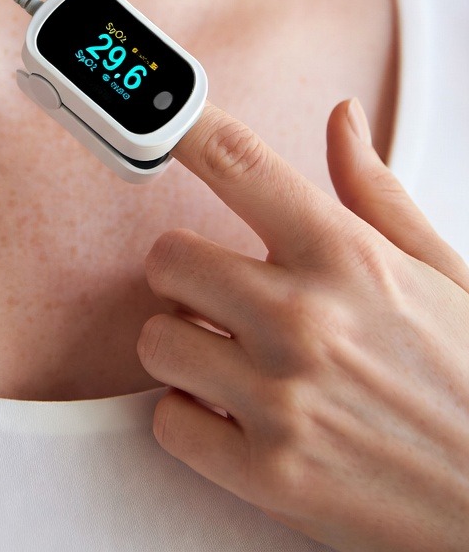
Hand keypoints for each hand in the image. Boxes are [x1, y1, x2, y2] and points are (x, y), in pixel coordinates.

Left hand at [136, 98, 468, 550]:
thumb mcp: (437, 270)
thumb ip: (373, 192)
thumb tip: (342, 119)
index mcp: (346, 256)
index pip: (238, 164)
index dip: (183, 127)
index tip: (158, 119)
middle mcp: (305, 318)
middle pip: (167, 257)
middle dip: (185, 273)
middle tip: (217, 292)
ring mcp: (282, 398)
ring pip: (157, 340)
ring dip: (185, 348)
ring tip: (233, 359)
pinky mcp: (267, 474)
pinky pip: (168, 422)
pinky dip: (192, 421)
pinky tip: (237, 414)